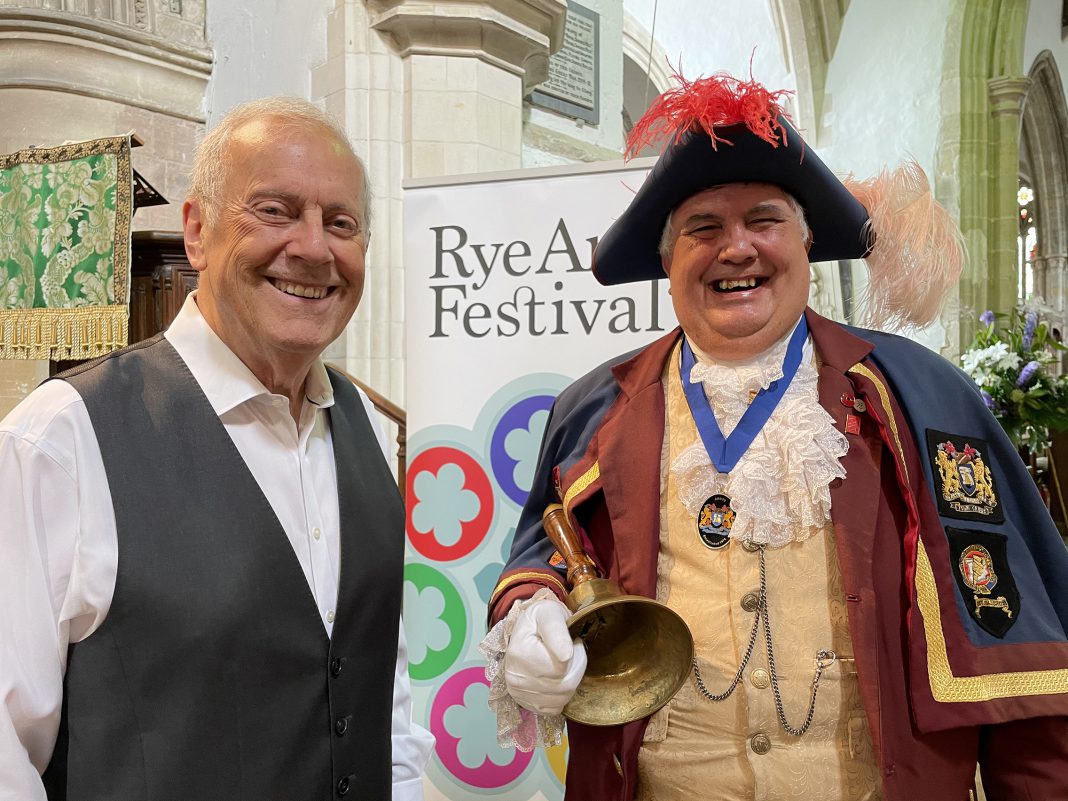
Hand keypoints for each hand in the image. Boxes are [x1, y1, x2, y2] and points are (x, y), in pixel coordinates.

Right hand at [504, 597, 586, 714]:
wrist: (526, 629)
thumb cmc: (540, 619)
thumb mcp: (549, 614)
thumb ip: (557, 631)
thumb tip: (566, 656)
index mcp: (519, 653)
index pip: (561, 668)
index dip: (576, 655)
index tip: (573, 641)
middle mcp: (515, 677)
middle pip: (564, 686)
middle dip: (577, 668)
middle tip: (573, 652)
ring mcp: (518, 692)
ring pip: (561, 698)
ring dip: (571, 681)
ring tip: (565, 663)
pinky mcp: (524, 702)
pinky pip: (554, 708)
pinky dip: (561, 696)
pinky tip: (558, 679)